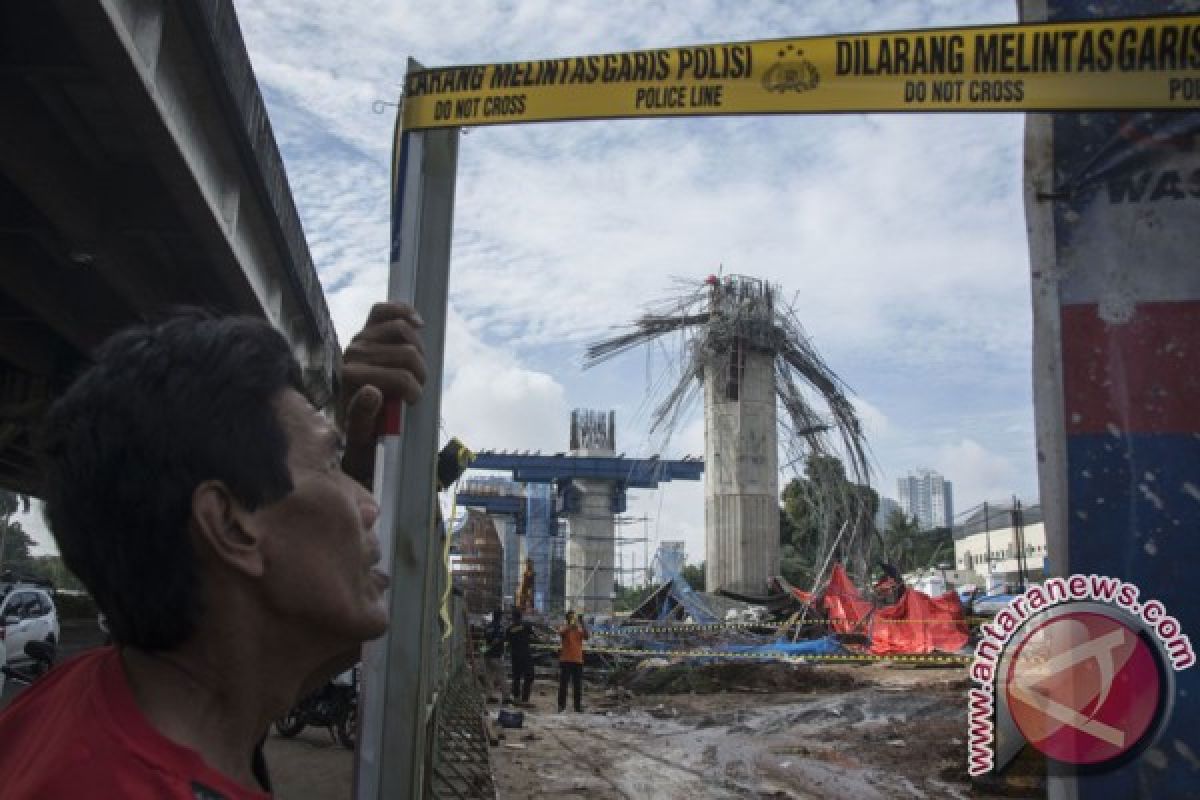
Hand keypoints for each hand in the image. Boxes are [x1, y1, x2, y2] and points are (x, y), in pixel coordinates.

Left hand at [340, 302, 426, 486]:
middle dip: (419, 373)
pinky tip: (417, 323)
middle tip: (415, 389)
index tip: (413, 402)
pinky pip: (384, 310)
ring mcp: (360, 337)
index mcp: (350, 376)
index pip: (401, 377)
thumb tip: (372, 392)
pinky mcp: (366, 328)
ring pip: (404, 331)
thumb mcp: (361, 430)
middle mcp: (352, 352)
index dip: (414, 391)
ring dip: (418, 351)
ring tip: (414, 369)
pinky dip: (404, 311)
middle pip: (409, 354)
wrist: (355, 415)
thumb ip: (362, 414)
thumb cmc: (362, 425)